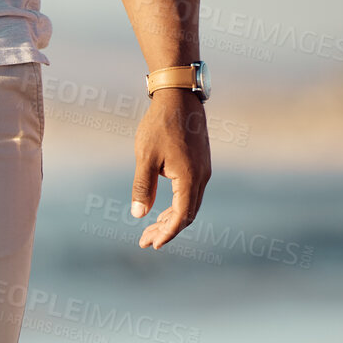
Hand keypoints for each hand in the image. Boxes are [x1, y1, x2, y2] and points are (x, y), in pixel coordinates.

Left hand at [131, 89, 212, 248]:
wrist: (178, 98)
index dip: (166, 234)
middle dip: (166, 230)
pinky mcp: (200, 163)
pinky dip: (177, 206)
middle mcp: (201, 177)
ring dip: (171, 219)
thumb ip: (142, 187)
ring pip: (190, 204)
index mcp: (189, 178)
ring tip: (149, 229)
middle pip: (187, 214)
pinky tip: (161, 210)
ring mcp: (203, 170)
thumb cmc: (159, 126)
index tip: (151, 244)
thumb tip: (139, 215)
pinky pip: (191, 193)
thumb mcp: (145, 158)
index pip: (181, 217)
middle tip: (144, 241)